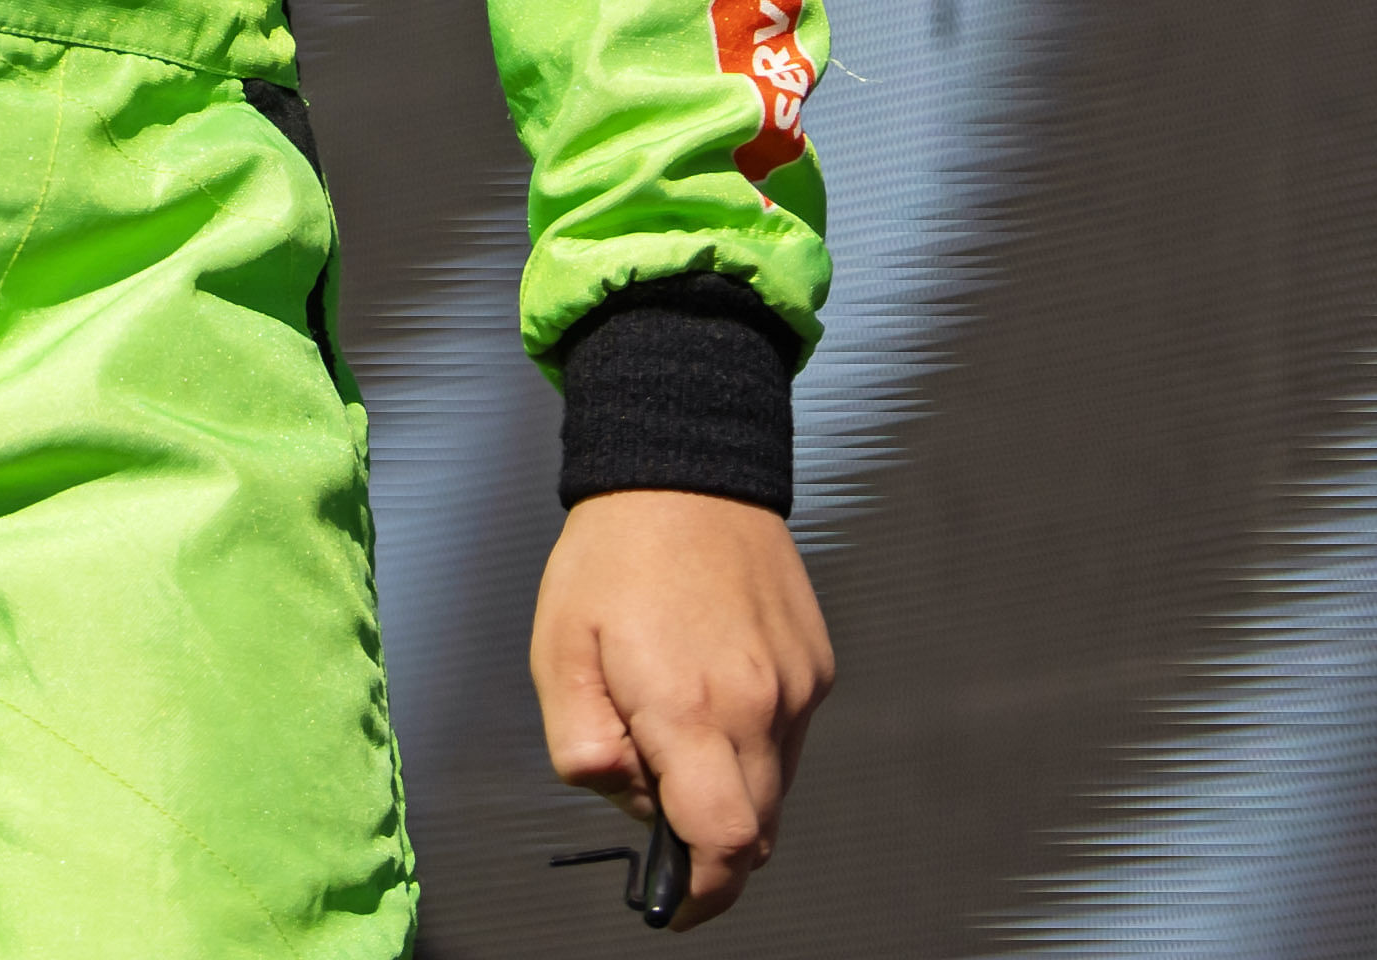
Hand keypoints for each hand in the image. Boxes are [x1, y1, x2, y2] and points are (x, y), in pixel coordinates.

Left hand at [529, 489, 831, 924]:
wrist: (687, 467)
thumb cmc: (613, 558)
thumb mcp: (559, 653)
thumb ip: (583, 749)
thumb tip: (626, 801)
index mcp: (693, 709)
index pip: (720, 844)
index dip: (701, 896)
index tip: (676, 909)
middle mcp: (763, 706)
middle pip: (751, 831)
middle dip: (702, 840)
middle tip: (649, 783)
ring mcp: (799, 687)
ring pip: (773, 789)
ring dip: (726, 787)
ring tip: (670, 714)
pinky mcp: (818, 666)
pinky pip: (788, 739)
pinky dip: (750, 743)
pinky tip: (707, 686)